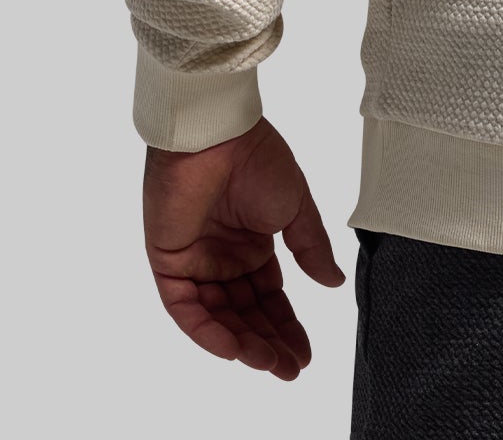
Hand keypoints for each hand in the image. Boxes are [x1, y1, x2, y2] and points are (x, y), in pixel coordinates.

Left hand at [142, 117, 346, 381]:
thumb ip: (311, 248)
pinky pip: (185, 307)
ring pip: (217, 317)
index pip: (270, 297)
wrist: (218, 133)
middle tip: (290, 369)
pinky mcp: (169, 261)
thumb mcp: (295, 207)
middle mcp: (224, 258)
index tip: (304, 354)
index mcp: (253, 243)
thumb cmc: (257, 157)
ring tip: (268, 363)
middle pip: (246, 314)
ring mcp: (196, 261)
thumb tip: (333, 283)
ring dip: (241, 342)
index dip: (286, 326)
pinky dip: (206, 330)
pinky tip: (233, 347)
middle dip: (268, 343)